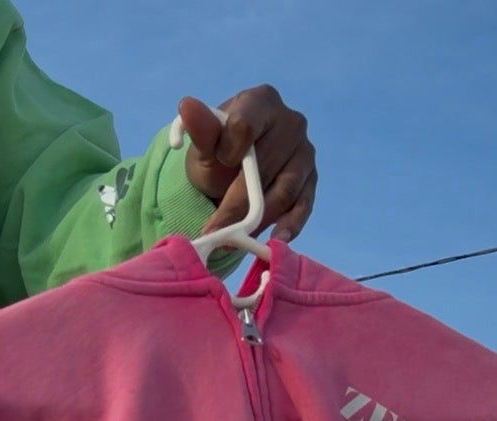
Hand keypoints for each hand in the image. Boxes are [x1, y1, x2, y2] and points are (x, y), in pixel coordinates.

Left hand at [178, 87, 316, 244]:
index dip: (229, 150)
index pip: (247, 126)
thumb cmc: (218, 151)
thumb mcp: (203, 144)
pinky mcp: (310, 182)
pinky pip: (303, 205)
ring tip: (235, 239)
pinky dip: (289, 226)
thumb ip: (199, 130)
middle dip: (237, 203)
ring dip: (258, 219)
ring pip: (284, 190)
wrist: (231, 171)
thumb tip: (187, 105)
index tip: (217, 164)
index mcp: (262, 102)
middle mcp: (291, 123)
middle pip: (265, 166)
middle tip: (215, 230)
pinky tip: (275, 242)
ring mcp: (304, 153)